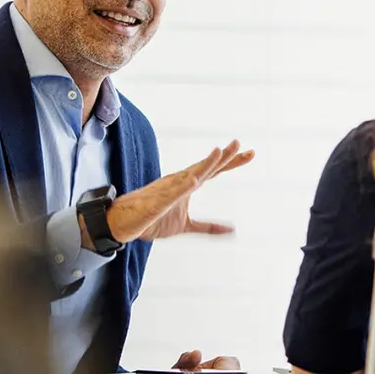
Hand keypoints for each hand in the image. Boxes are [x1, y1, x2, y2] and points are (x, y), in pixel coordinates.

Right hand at [79, 141, 254, 248]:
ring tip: (219, 152)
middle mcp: (179, 182)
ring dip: (204, 164)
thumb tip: (232, 230)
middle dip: (223, 157)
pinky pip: (171, 194)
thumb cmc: (153, 220)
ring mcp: (168, 191)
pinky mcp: (157, 202)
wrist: (123, 224)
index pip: (214, 171)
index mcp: (187, 185)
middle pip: (205, 168)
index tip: (251, 153)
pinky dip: (182, 187)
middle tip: (239, 143)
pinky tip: (194, 180)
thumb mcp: (188, 227)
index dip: (232, 162)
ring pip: (190, 175)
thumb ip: (209, 227)